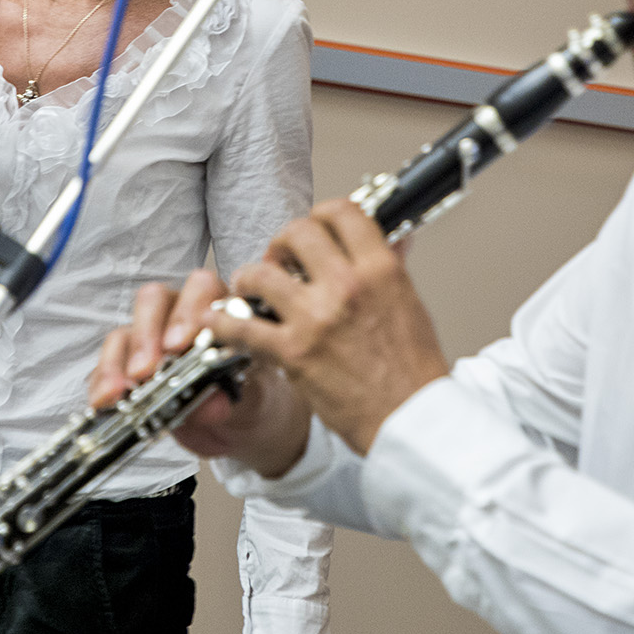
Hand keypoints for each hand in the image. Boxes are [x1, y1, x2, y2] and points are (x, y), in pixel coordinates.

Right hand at [90, 272, 312, 475]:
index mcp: (218, 310)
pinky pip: (107, 367)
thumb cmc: (251, 396)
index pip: (201, 289)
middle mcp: (180, 316)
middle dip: (147, 334)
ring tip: (119, 392)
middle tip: (146, 369)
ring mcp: (149, 339)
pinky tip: (104, 402)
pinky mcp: (128, 367)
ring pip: (125, 331)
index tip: (180, 344)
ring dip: (119, 361)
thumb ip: (235, 397)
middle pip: (154, 301)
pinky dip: (102, 384)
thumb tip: (210, 402)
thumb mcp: (252, 399)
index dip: (188, 311)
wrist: (240, 425)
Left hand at [209, 199, 450, 457]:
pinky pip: (242, 325)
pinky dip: (224, 323)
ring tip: (250, 289)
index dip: (322, 214)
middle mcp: (347, 286)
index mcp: (380, 270)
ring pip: (260, 273)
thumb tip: (394, 238)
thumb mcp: (412, 305)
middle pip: (297, 233)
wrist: (409, 420)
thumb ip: (391, 268)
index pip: (342, 212)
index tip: (315, 229)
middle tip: (280, 259)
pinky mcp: (292, 352)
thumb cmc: (413, 371)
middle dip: (282, 243)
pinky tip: (220, 322)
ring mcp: (316, 317)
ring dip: (249, 279)